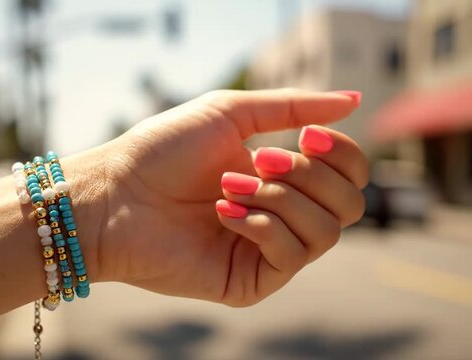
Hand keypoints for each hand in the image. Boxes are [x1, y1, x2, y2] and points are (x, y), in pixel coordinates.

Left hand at [80, 89, 367, 305]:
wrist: (116, 193)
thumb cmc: (165, 150)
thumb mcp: (232, 113)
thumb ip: (295, 106)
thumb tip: (355, 98)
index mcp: (284, 179)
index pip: (351, 176)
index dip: (343, 154)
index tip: (308, 136)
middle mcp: (285, 217)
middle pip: (350, 205)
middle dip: (307, 175)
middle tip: (257, 160)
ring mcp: (269, 252)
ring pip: (327, 232)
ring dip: (278, 199)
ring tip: (227, 187)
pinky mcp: (252, 282)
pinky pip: (292, 256)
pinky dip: (261, 226)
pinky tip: (221, 214)